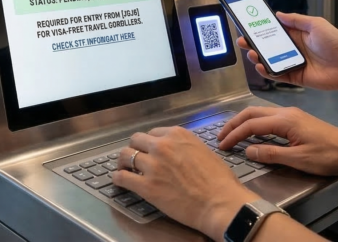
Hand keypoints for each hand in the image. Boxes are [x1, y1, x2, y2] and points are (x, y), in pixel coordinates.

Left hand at [112, 128, 257, 238]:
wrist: (220, 203)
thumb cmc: (219, 181)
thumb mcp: (203, 151)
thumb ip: (185, 147)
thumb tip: (177, 152)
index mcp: (177, 135)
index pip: (153, 133)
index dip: (150, 143)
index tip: (149, 151)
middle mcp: (162, 146)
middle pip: (136, 140)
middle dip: (135, 149)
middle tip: (135, 159)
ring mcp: (152, 165)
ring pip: (125, 156)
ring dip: (123, 162)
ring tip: (124, 169)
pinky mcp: (146, 186)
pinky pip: (122, 177)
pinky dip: (118, 179)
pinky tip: (119, 181)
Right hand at [217, 107, 337, 176]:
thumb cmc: (328, 156)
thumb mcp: (298, 159)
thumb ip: (271, 154)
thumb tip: (248, 151)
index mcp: (285, 120)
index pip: (251, 125)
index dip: (234, 135)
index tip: (222, 145)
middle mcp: (286, 112)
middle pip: (251, 113)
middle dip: (233, 124)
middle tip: (221, 137)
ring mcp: (291, 114)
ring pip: (259, 113)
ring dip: (243, 122)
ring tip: (232, 135)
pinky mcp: (296, 119)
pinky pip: (268, 117)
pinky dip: (254, 123)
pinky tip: (252, 133)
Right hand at [237, 12, 337, 94]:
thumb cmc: (336, 43)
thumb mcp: (316, 24)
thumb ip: (296, 20)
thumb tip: (278, 14)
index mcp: (297, 35)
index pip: (274, 31)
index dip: (261, 28)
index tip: (248, 25)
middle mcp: (292, 49)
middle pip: (268, 46)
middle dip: (254, 43)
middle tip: (242, 41)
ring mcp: (292, 63)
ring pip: (269, 61)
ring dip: (258, 57)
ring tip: (251, 53)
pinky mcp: (294, 77)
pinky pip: (277, 75)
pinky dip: (267, 72)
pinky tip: (260, 66)